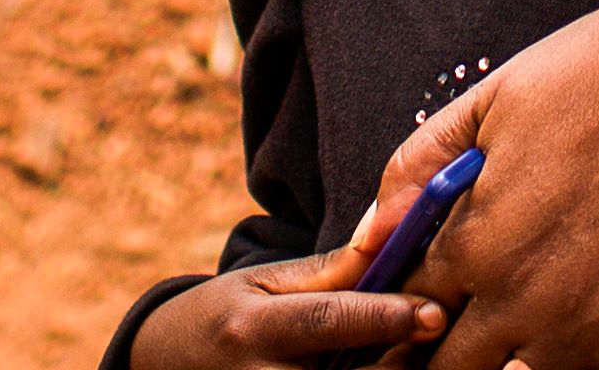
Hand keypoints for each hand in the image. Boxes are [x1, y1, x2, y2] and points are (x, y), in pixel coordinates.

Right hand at [126, 184, 452, 369]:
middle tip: (434, 333)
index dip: (386, 317)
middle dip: (400, 363)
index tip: (434, 313)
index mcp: (253, 328)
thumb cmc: (225, 317)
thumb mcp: (263, 283)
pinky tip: (385, 366)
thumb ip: (328, 272)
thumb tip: (390, 241)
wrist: (165, 367)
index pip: (328, 321)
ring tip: (409, 351)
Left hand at [381, 0, 598, 369]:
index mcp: (476, 244)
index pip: (409, 313)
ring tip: (514, 343)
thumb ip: (417, 167)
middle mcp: (522, 300)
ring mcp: (586, 329)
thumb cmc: (593, 73)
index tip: (411, 316)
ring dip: (508, 368)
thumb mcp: (487, 102)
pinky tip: (577, 354)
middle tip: (456, 337)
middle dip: (443, 356)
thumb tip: (371, 233)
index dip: (401, 318)